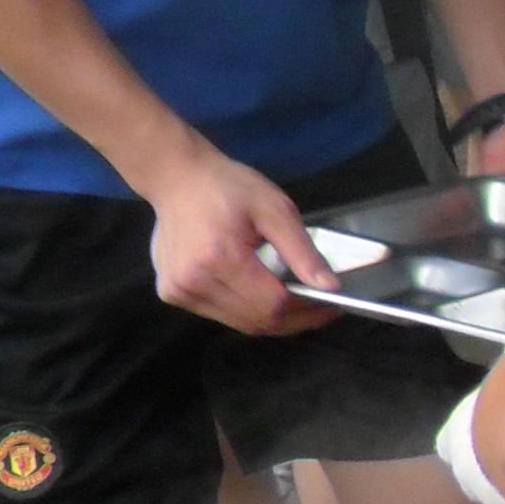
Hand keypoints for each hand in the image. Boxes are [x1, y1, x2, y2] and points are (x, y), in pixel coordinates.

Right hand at [146, 146, 337, 336]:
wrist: (177, 180)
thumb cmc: (227, 187)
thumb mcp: (274, 209)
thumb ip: (302, 251)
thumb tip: (330, 286)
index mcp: (220, 257)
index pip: (273, 304)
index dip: (307, 311)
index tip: (331, 305)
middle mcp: (194, 282)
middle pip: (257, 320)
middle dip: (295, 319)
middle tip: (320, 307)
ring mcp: (179, 291)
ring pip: (240, 323)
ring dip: (272, 318)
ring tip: (295, 301)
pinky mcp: (172, 294)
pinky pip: (221, 315)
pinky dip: (247, 310)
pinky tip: (261, 293)